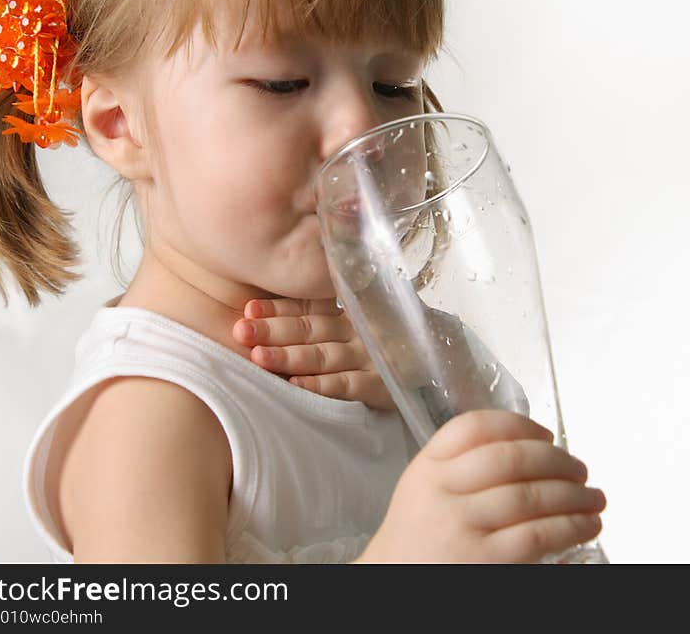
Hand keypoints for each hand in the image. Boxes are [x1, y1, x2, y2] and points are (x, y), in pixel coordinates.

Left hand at [232, 297, 396, 410]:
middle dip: (273, 331)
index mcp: (353, 312)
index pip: (310, 308)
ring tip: (257, 357)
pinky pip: (347, 385)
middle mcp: (360, 331)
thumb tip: (280, 304)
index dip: (278, 308)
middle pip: (310, 329)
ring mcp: (372, 357)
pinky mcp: (384, 385)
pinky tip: (294, 385)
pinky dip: (321, 385)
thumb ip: (332, 313)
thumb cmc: (399, 342)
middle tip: (240, 331)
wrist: (449, 363)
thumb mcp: (370, 318)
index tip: (249, 309)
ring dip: (289, 356)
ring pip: (323, 356)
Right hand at [355, 409, 605, 562]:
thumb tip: (533, 452)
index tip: (546, 435)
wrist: (391, 585)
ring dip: (574, 494)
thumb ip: (461, 466)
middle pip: (510, 458)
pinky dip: (571, 526)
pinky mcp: (485, 562)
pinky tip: (586, 525)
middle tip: (580, 468)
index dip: (519, 426)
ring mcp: (462, 527)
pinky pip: (539, 534)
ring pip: (532, 495)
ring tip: (593, 498)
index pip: (475, 427)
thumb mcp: (424, 490)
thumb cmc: (417, 541)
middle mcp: (442, 492)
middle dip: (557, 460)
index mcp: (427, 468)